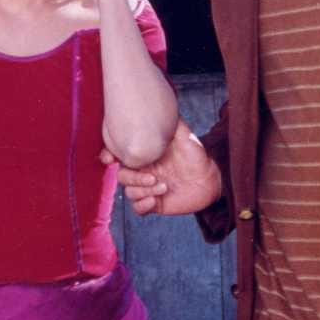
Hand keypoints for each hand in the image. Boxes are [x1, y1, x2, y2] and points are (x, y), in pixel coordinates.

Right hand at [104, 120, 222, 214]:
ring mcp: (148, 188)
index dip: (109, 156)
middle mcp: (143, 171)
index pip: (119, 155)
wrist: (210, 180)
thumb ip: (175, 125)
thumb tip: (166, 110)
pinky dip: (143, 205)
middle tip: (154, 178)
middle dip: (134, 179)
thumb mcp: (186, 138)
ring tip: (163, 187)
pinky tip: (155, 200)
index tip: (111, 159)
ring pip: (129, 192)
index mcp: (145, 155)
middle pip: (122, 176)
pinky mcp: (155, 203)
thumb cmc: (197, 156)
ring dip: (143, 191)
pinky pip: (138, 208)